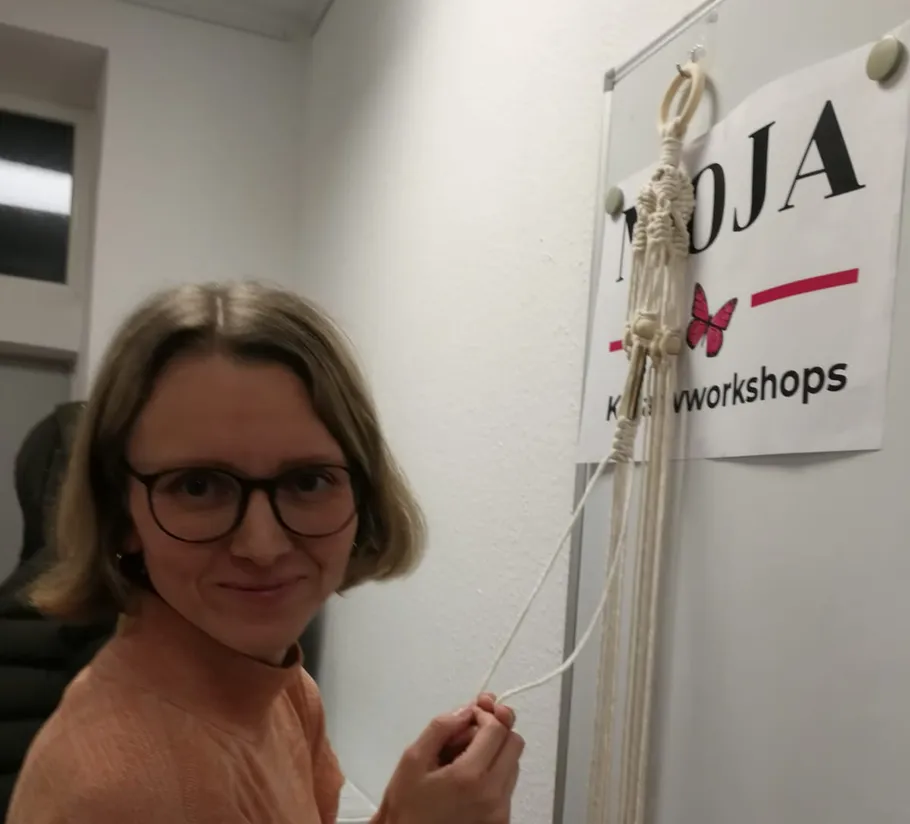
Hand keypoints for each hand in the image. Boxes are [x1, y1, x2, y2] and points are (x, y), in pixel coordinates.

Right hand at [379, 704, 523, 823]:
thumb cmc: (407, 806)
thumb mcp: (413, 760)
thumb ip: (440, 728)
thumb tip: (466, 710)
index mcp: (469, 776)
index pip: (497, 729)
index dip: (485, 714)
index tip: (470, 715)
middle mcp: (492, 794)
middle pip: (514, 744)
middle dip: (497, 729)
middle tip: (474, 729)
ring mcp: (500, 811)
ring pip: (514, 764)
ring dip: (497, 751)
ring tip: (467, 756)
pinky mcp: (501, 822)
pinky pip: (507, 786)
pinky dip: (495, 772)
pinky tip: (470, 776)